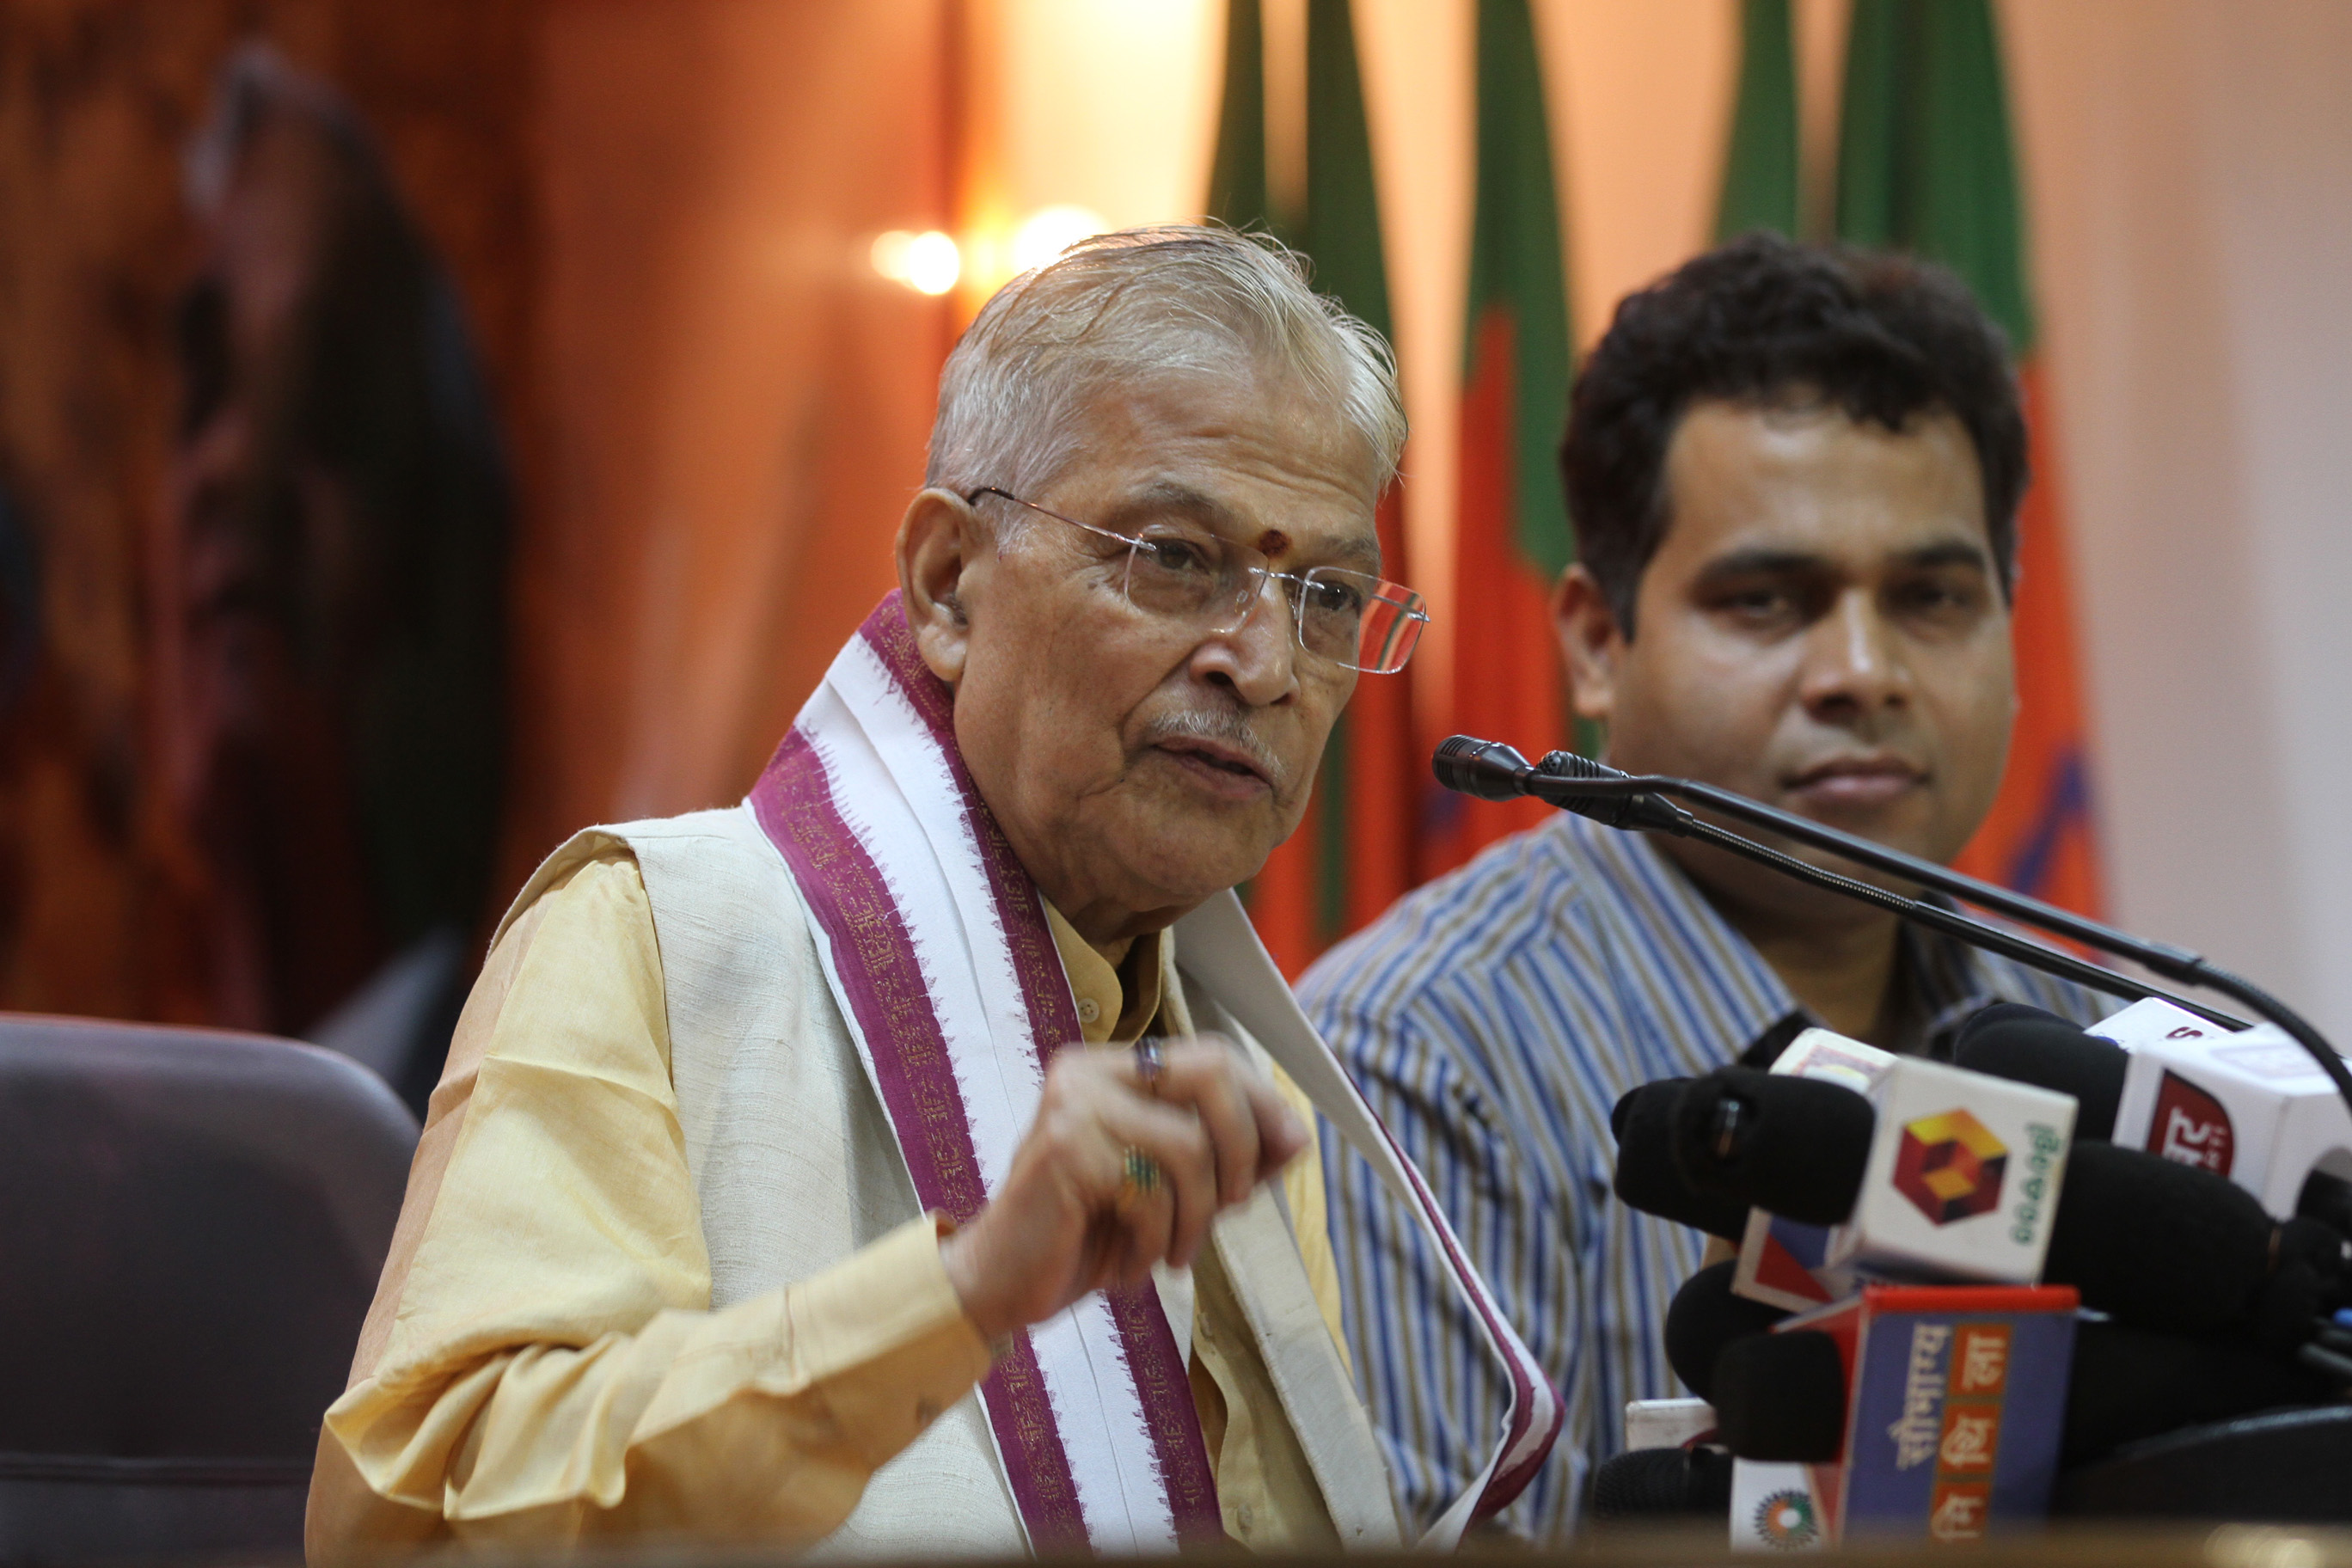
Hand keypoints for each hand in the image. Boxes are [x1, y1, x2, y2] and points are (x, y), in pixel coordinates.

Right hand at [940, 1035, 1307, 1342]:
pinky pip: (1151, 1191)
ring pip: (1189, 1146)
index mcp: (1115, 1069)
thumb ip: (1231, 1159)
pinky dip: (1156, 1241)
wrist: (1003, 1283)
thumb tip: (1299, 1135)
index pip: (1213, 1056)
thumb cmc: (1088, 1236)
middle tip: (1231, 1208)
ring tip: (1171, 1254)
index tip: (1291, 1150)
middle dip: (1241, 1148)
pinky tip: (1131, 1264)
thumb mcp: (1177, 1193)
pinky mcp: (1064, 1149)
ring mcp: (1073, 1104)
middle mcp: (1090, 1071)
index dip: (1263, 1102)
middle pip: (1210, 1073)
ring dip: (1196, 1217)